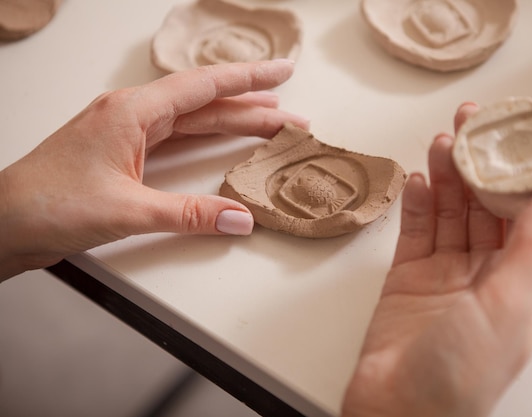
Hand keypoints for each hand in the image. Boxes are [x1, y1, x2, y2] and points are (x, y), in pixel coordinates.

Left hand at [0, 60, 308, 280]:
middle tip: (291, 116)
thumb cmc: (48, 204)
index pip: (205, 87)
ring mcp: (127, 134)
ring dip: (232, 123)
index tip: (282, 72)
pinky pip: (176, 139)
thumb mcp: (127, 210)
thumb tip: (239, 218)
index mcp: (132, 111)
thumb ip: (189, 215)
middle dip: (252, 108)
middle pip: (206, 104)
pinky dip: (206, 141)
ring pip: (193, 121)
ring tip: (269, 125)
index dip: (249, 80)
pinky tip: (221, 144)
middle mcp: (132, 115)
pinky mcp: (124, 155)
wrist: (4, 223)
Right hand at [341, 103, 531, 416]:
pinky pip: (415, 231)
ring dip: (444, 176)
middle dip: (478, 163)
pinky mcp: (407, 277)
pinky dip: (415, 203)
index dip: (520, 170)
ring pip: (448, 212)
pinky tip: (416, 179)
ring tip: (440, 143)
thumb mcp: (511, 300)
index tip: (514, 132)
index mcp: (521, 279)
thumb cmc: (462, 370)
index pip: (526, 211)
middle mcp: (485, 273)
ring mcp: (443, 273)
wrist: (398, 407)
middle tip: (469, 121)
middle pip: (483, 205)